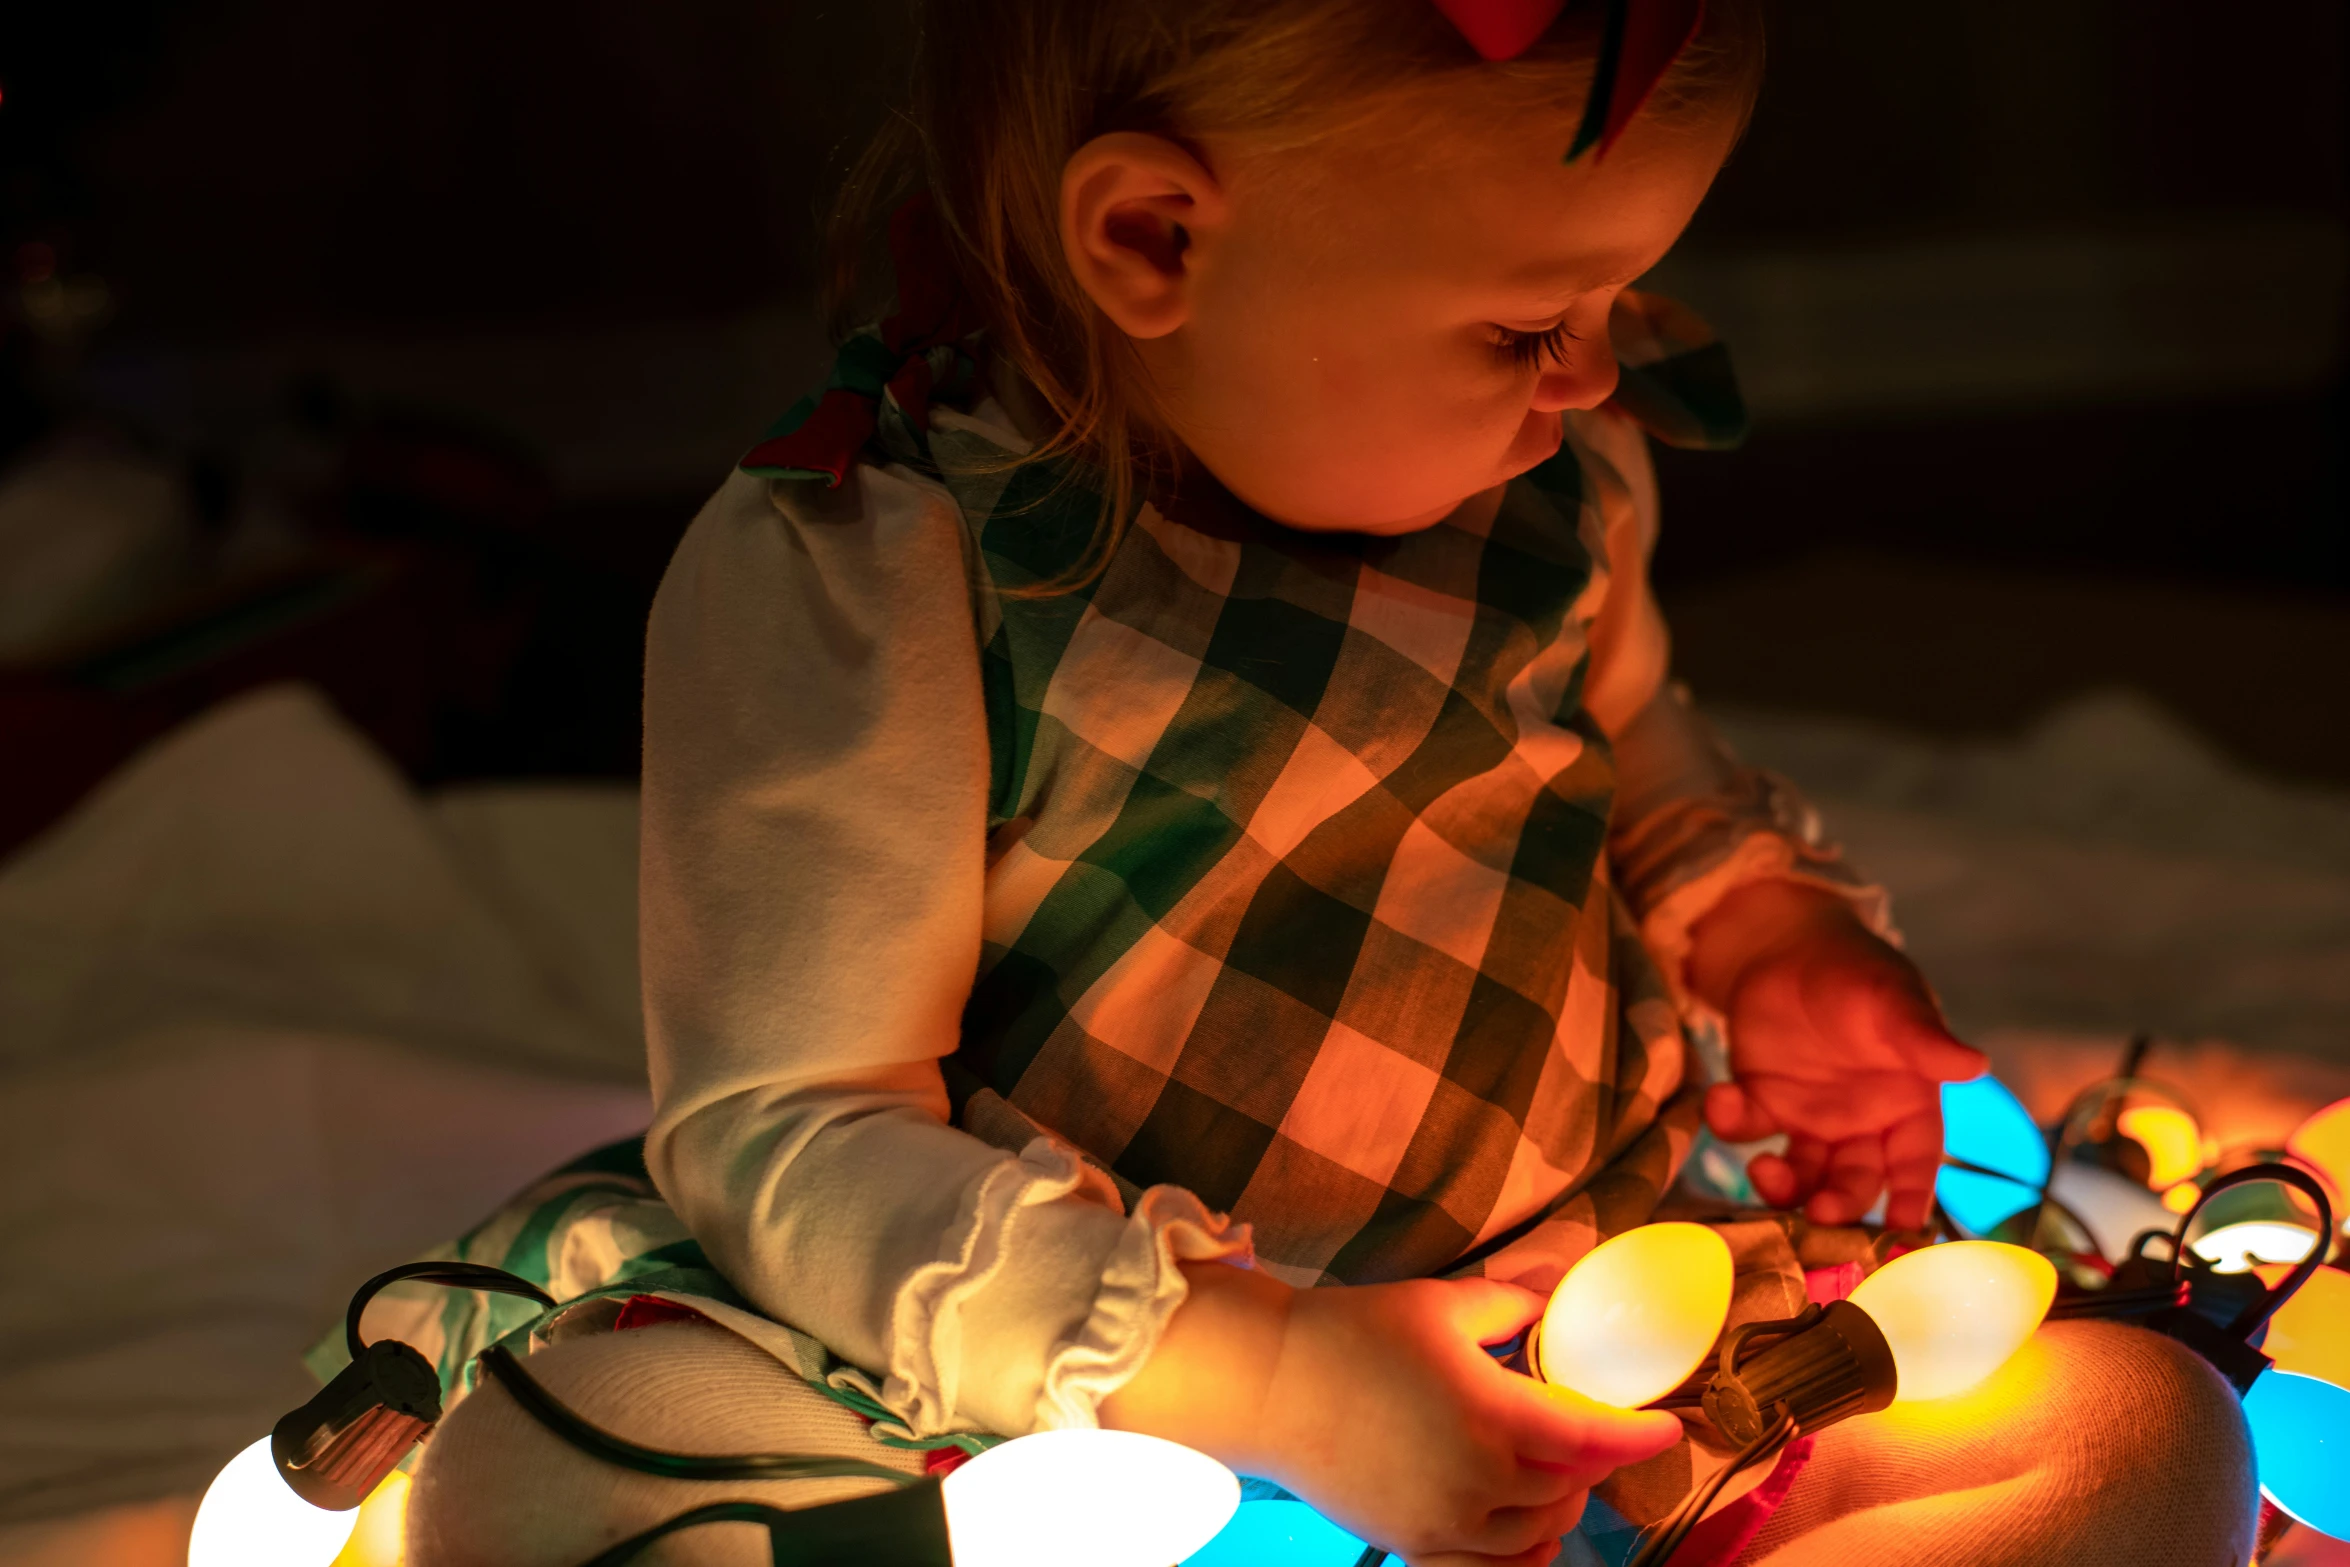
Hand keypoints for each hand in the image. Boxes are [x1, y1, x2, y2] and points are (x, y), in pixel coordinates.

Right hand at [1102, 1266, 1680, 1566]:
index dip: (1640, 1436)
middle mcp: (1478, 1477)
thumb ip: (1512, 1307)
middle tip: (1589, 1430)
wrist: (1271, 1384)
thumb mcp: (1442, 1303)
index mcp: (1492, 1412)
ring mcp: (1445, 1520)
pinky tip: (1524, 1528)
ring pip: (1538, 1533)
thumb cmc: (1354, 1334)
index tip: (1668, 1428)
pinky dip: (1521, 1552)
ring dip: (1559, 1505)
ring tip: (1554, 1473)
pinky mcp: (1415, 1541)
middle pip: (1570, 1488)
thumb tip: (1554, 1305)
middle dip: (1591, 1461)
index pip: (1594, 1438)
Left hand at [1686, 880, 1987, 1229]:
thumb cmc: (1860, 974)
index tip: (1906, 1231)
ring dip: (1783, 1184)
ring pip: (1800, 1173)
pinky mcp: (1760, 1104)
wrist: (1791, 947)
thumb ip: (1924, 1038)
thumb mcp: (1893, 1001)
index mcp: (1907, 1107)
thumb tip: (1974, 1064)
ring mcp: (1808, 1121)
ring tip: (1765, 1169)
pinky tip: (1724, 1098)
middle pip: (1855, 1184)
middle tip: (1822, 1214)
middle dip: (1840, 1204)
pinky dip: (1731, 1122)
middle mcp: (1860, 1126)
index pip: (1916, 1165)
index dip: (1912, 1199)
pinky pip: (1746, 1129)